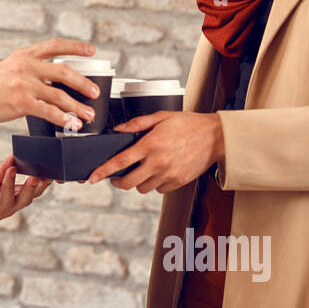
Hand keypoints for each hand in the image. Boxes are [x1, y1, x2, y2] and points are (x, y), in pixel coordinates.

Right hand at [0, 38, 99, 128]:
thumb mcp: (9, 68)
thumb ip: (31, 70)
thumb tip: (55, 80)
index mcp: (24, 55)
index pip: (55, 45)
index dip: (76, 47)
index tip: (92, 51)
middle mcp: (25, 65)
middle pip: (63, 71)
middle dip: (83, 83)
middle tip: (95, 91)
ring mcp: (23, 84)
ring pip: (59, 94)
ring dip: (77, 106)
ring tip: (88, 114)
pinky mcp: (20, 102)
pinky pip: (48, 111)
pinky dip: (63, 118)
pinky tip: (71, 124)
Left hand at [0, 155, 50, 241]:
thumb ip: (2, 169)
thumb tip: (13, 156)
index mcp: (16, 197)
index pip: (34, 192)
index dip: (44, 184)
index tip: (51, 174)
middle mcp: (11, 206)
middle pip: (26, 199)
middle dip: (32, 188)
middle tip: (35, 176)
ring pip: (9, 201)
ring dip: (11, 185)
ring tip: (11, 170)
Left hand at [87, 111, 224, 193]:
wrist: (216, 136)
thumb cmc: (189, 124)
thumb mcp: (160, 117)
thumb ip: (137, 124)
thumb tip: (119, 130)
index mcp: (150, 145)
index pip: (120, 162)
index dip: (103, 171)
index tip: (93, 177)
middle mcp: (158, 162)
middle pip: (128, 182)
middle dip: (118, 182)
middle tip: (117, 177)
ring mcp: (169, 175)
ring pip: (143, 188)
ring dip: (138, 182)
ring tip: (144, 169)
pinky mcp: (178, 182)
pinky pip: (159, 190)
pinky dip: (155, 184)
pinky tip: (159, 171)